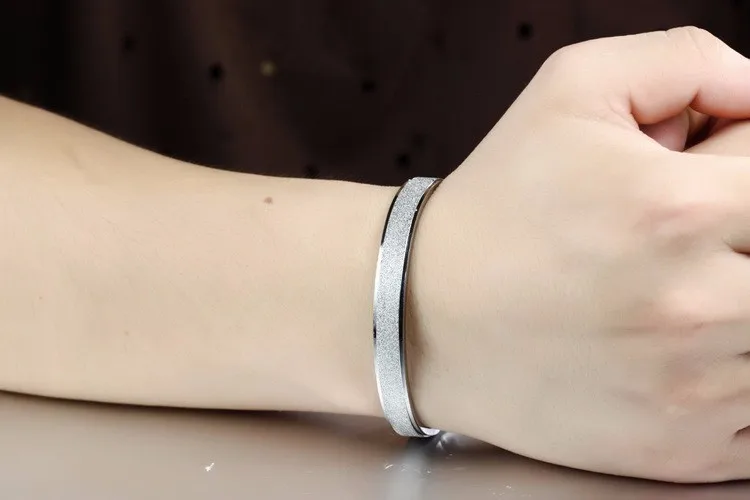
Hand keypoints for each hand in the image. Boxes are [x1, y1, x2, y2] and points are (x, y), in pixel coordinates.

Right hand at [407, 27, 749, 481]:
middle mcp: (695, 308)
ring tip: (657, 293)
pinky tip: (669, 352)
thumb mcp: (570, 89)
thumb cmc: (494, 206)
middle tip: (674, 237)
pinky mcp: (682, 448)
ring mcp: (693, 390)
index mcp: (677, 210)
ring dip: (736, 304)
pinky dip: (732, 376)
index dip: (741, 166)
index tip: (700, 178)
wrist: (424, 315)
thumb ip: (686, 59)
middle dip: (739, 237)